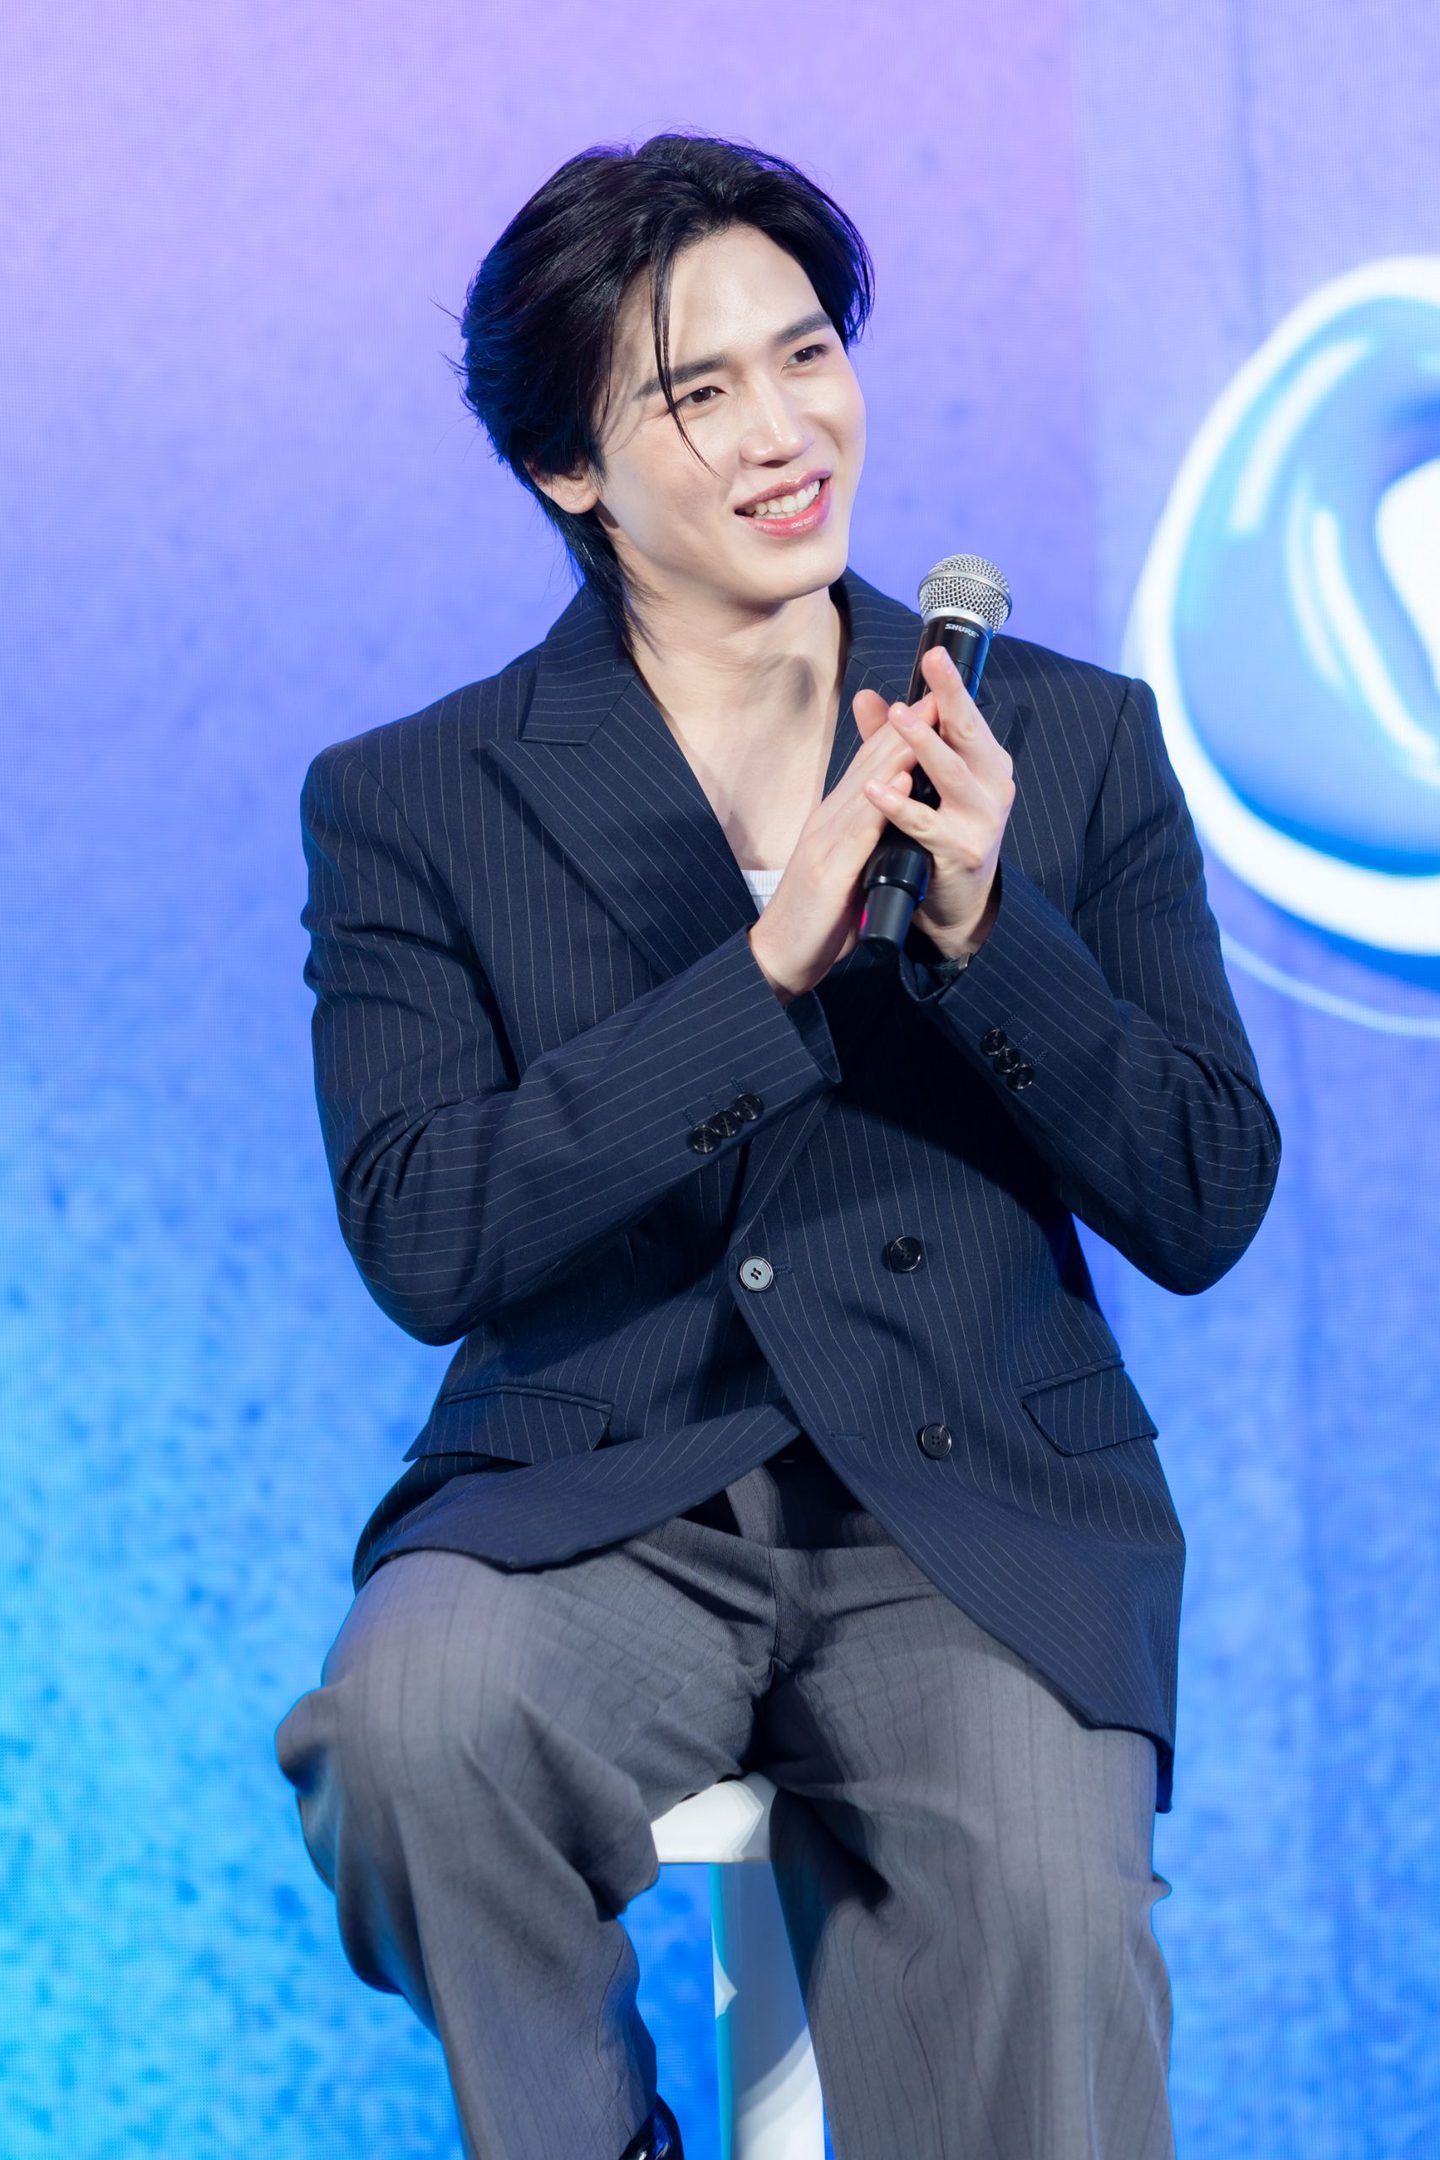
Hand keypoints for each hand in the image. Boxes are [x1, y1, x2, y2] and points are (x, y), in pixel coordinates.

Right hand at [746, 688, 941, 1002]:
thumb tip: (892, 816)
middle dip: (907, 724)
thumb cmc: (819, 917)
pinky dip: (882, 800)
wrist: (781, 957)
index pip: (871, 766)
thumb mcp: (847, 866)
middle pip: (870, 762)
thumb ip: (866, 837)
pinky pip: (859, 830)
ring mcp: (826, 842)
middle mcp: (829, 820)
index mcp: (836, 820)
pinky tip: (901, 777)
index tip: (934, 703)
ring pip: (866, 785)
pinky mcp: (828, 871)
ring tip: (928, 714)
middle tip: (939, 689)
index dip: (901, 731)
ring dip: (898, 747)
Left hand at [850, 644, 1014, 957]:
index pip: (966, 718)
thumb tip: (870, 696)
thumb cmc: (939, 834)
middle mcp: (993, 787)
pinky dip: (900, 805)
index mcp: (986, 765)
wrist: (955, 902)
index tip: (935, 654)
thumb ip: (893, 741)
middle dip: (950, 698)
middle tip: (933, 665)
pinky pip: (926, 824)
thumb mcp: (921, 782)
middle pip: (968, 735)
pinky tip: (876, 789)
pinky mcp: (961, 852)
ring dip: (924, 744)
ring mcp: (982, 821)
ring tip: (898, 717)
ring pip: (952, 775)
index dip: (951, 686)